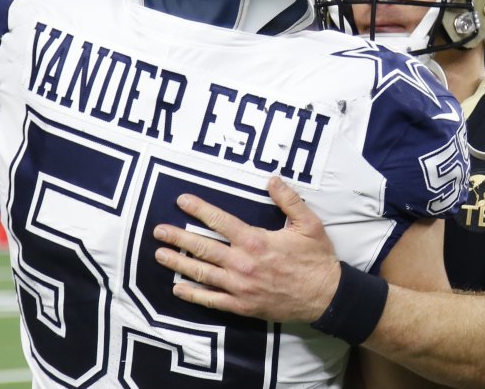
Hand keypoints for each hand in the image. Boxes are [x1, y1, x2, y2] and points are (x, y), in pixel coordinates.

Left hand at [154, 176, 340, 322]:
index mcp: (256, 241)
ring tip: (160, 255)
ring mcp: (240, 287)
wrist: (326, 297)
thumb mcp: (309, 223)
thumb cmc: (317, 259)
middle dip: (178, 237)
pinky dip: (193, 294)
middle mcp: (243, 264)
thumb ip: (288, 200)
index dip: (199, 209)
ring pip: (202, 273)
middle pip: (203, 248)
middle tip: (158, 230)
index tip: (182, 201)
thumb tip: (272, 179)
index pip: (220, 221)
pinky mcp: (243, 305)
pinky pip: (212, 300)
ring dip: (179, 263)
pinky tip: (178, 288)